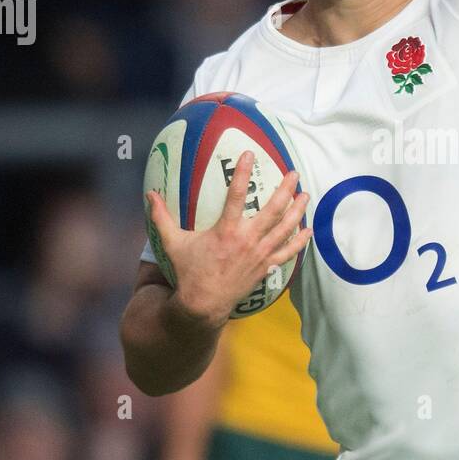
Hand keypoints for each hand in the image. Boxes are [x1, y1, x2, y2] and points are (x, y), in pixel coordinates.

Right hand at [145, 152, 312, 328]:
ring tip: (306, 196)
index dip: (243, 173)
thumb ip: (162, 218)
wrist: (203, 305)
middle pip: (273, 210)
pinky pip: (287, 253)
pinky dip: (299, 242)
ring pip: (285, 229)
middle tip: (295, 174)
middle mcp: (247, 240)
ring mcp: (260, 254)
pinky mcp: (266, 267)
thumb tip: (149, 194)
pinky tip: (308, 231)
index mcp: (226, 230)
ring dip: (297, 211)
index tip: (250, 154)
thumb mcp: (173, 243)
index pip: (237, 195)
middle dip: (286, 190)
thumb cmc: (189, 272)